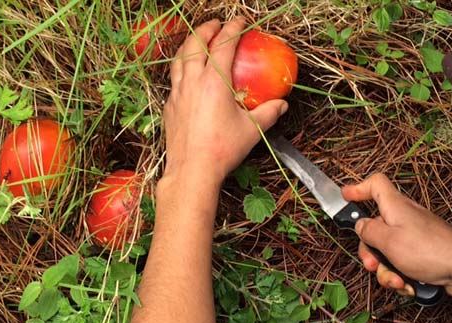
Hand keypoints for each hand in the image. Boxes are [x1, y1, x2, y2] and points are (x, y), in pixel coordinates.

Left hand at [163, 18, 287, 186]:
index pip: (223, 44)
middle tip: (218, 24)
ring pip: (180, 57)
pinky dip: (183, 65)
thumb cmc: (222, 150)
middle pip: (195, 43)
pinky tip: (190, 72)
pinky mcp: (170, 105)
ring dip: (190, 43)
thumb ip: (268, 113)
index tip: (241, 22)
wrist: (192, 171)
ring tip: (200, 41)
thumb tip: (282, 105)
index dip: (233, 29)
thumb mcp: (252, 130)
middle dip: (207, 29)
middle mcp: (192, 82)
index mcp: (213, 82)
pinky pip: (175, 77)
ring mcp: (177, 92)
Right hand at [342, 174, 451, 296]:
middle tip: (373, 266)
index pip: (375, 185)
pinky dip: (402, 277)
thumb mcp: (389, 241)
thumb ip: (369, 231)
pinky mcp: (421, 255)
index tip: (345, 197)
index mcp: (395, 207)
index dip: (358, 189)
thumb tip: (359, 224)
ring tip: (398, 281)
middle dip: (370, 253)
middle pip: (374, 229)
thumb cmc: (430, 250)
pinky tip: (410, 285)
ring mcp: (413, 238)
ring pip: (386, 253)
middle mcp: (404, 219)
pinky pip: (401, 265)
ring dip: (387, 272)